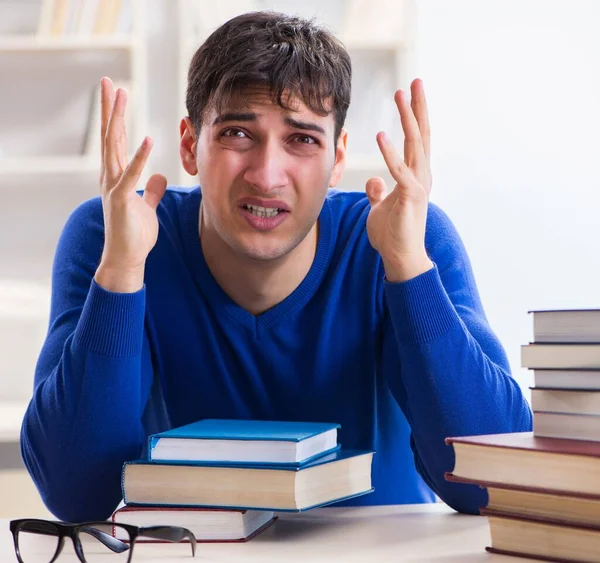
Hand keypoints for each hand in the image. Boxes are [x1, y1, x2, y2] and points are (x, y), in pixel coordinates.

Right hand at [95, 77, 167, 291]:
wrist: (127, 258)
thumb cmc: (135, 233)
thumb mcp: (147, 206)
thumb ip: (151, 190)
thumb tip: (159, 176)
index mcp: (117, 176)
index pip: (116, 140)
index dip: (117, 116)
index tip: (116, 94)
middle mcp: (111, 176)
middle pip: (110, 135)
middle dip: (110, 108)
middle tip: (108, 81)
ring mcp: (114, 186)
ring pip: (114, 146)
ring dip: (118, 119)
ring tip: (120, 94)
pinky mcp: (123, 200)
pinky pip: (131, 175)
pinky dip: (139, 157)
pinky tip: (146, 138)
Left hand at [365, 78, 433, 282]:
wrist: (401, 257)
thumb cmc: (392, 234)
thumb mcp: (381, 208)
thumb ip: (379, 192)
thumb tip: (375, 181)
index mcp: (415, 176)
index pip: (415, 139)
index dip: (413, 115)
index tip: (410, 92)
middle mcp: (421, 176)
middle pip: (420, 135)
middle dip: (417, 107)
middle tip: (415, 81)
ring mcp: (418, 185)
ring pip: (414, 145)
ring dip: (408, 119)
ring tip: (402, 94)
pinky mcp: (410, 197)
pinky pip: (399, 171)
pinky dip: (390, 153)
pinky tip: (381, 135)